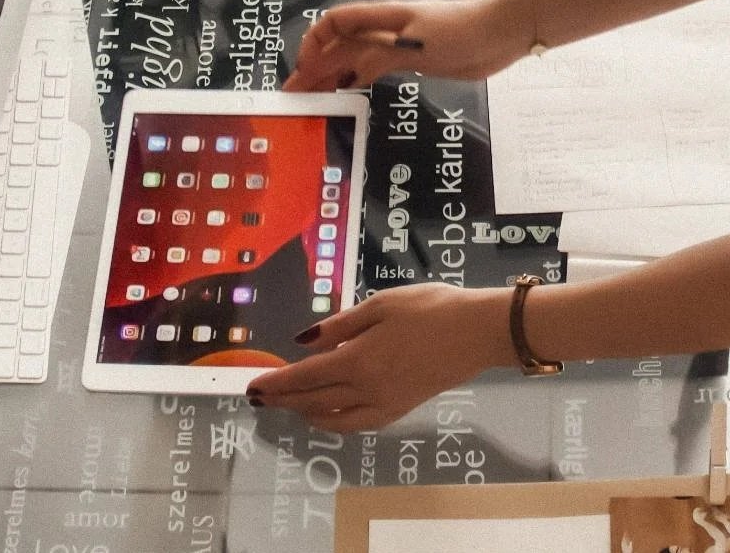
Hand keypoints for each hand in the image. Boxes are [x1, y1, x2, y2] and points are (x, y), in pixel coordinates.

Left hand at [247, 284, 513, 431]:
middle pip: (314, 401)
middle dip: (283, 400)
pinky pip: (358, 424)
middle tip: (258, 398)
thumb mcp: (379, 305)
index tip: (252, 386)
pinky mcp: (401, 409)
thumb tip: (303, 342)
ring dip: (305, 413)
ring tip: (287, 405)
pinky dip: (335, 423)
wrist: (476, 332)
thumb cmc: (429, 309)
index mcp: (358, 360)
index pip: (305, 377)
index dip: (276, 383)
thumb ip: (340, 326)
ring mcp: (385, 404)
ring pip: (334, 417)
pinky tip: (328, 416)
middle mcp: (366, 389)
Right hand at [284, 0, 528, 91]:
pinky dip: (355, 82)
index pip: (333, 23)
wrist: (502, 32)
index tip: (304, 71)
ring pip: (354, 59)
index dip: (314, 44)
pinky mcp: (413, 60)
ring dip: (332, 77)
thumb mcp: (414, 44)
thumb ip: (376, 56)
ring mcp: (397, 45)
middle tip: (296, 98)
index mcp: (380, 17)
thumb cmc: (459, 31)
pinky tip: (348, 97)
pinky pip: (373, 70)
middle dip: (315, 68)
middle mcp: (383, 30)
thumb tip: (343, 73)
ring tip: (314, 103)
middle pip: (339, 45)